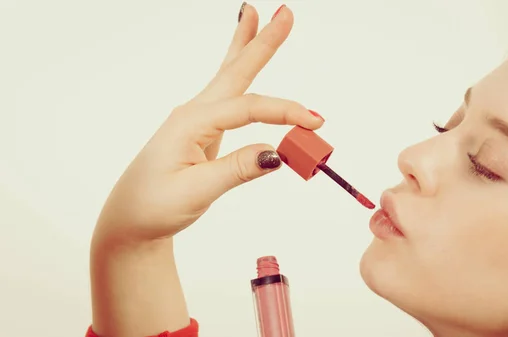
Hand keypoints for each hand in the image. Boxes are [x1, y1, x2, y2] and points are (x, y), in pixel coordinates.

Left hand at [93, 4, 323, 244]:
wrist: (131, 218)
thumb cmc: (153, 204)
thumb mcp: (195, 191)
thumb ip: (236, 170)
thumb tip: (275, 153)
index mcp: (191, 123)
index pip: (248, 108)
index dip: (284, 113)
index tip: (314, 124)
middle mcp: (195, 113)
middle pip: (235, 71)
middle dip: (261, 41)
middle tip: (284, 13)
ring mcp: (199, 119)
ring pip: (230, 76)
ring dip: (247, 47)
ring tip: (254, 16)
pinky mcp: (204, 130)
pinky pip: (231, 97)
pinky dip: (241, 73)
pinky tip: (243, 63)